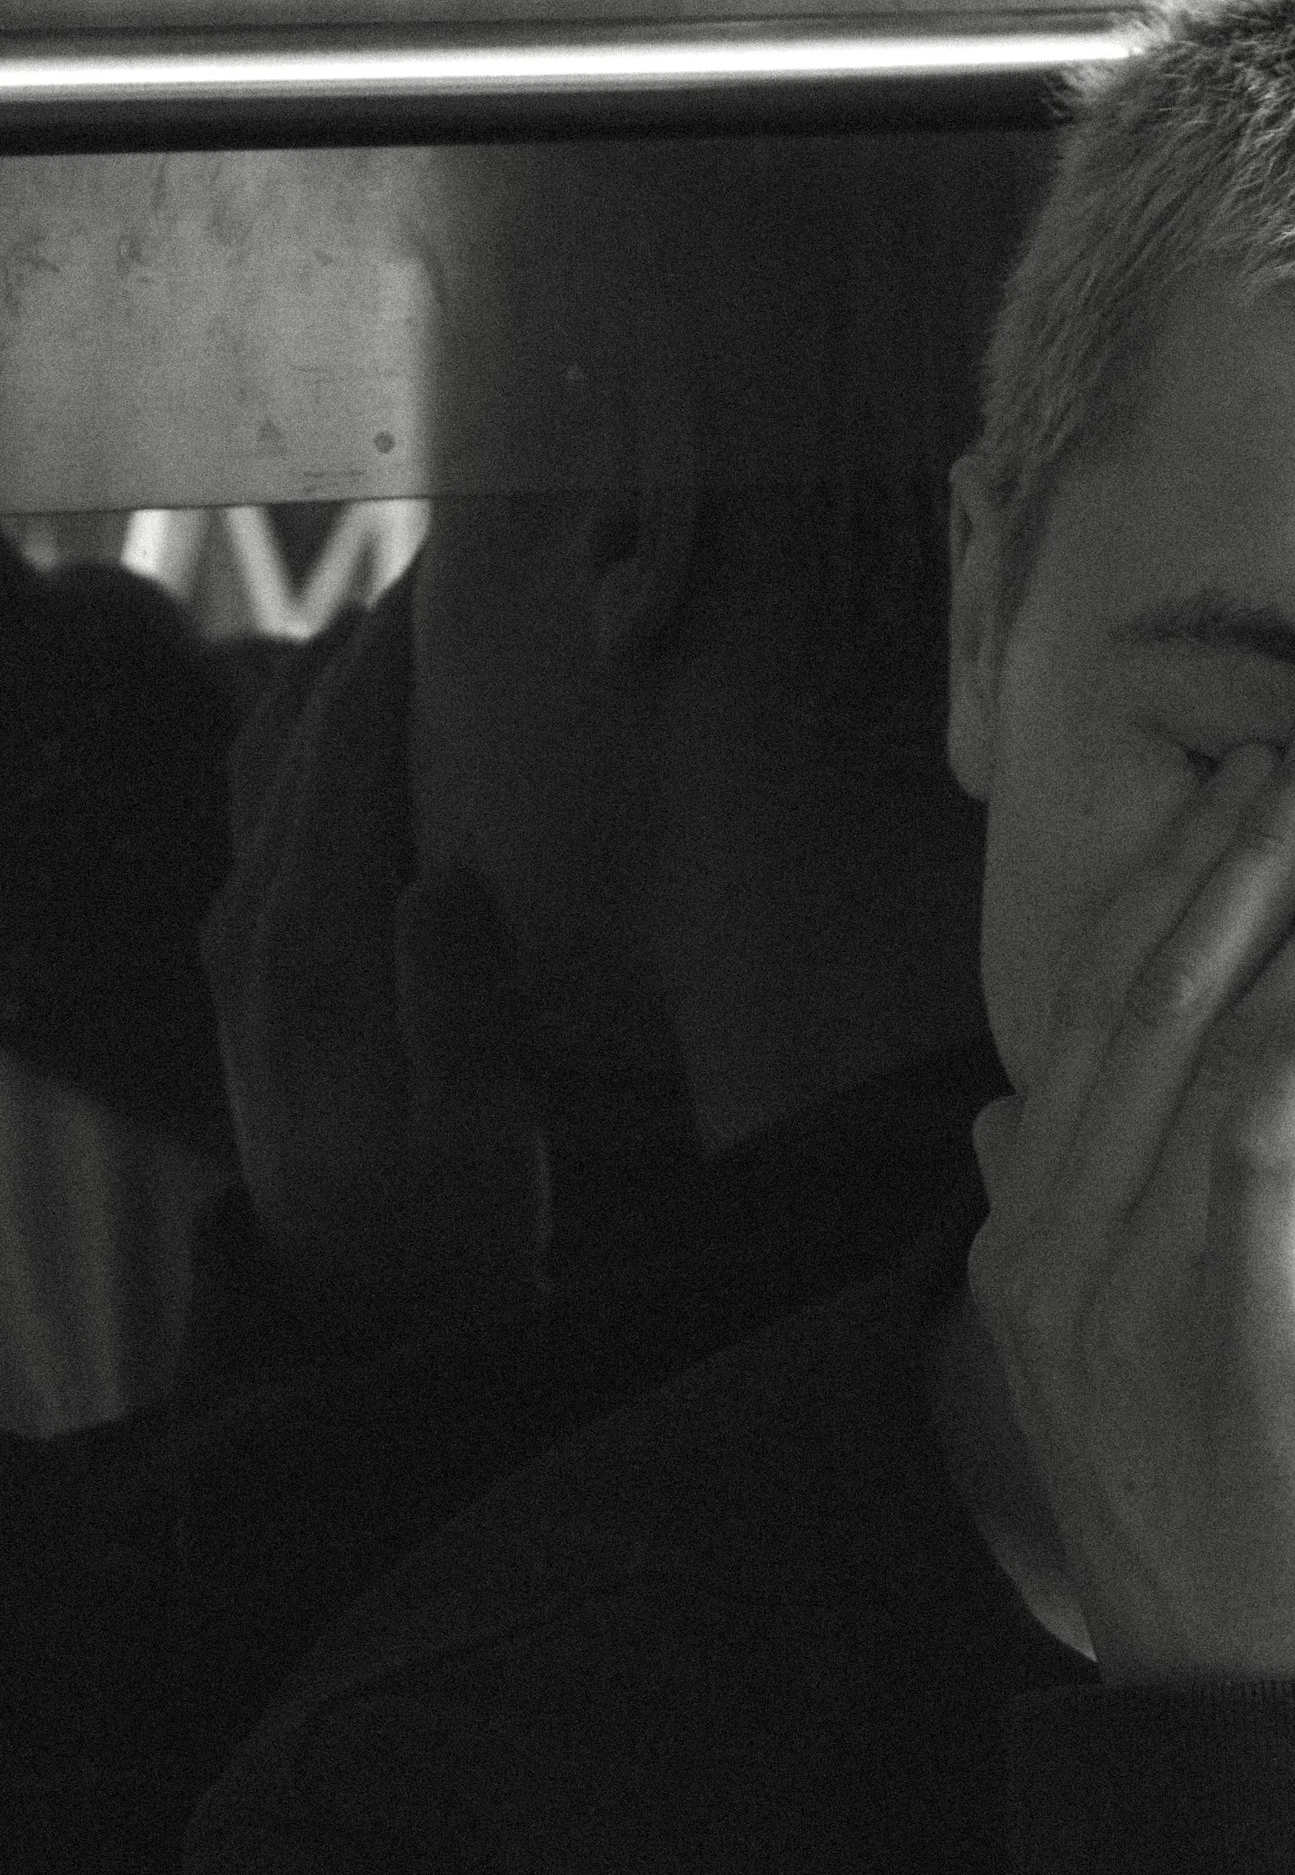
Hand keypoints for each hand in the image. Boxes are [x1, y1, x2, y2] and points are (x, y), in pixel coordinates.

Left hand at [199, 576, 550, 1344]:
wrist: (358, 1315)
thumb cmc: (442, 1229)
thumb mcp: (478, 1143)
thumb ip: (456, 1006)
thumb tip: (446, 870)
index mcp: (311, 954)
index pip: (345, 759)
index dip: (396, 655)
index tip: (454, 568)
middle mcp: (252, 932)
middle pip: (293, 739)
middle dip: (364, 642)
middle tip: (446, 558)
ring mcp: (237, 946)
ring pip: (264, 766)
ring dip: (329, 680)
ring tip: (406, 612)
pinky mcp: (248, 966)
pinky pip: (261, 811)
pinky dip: (305, 739)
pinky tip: (353, 717)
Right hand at [966, 703, 1294, 1684]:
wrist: (1251, 1723)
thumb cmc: (1224, 1539)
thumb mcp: (1113, 1375)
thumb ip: (1062, 1238)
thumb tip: (1007, 1122)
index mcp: (1019, 1247)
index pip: (1089, 1015)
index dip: (1171, 881)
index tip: (1250, 780)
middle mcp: (1045, 1249)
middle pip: (1142, 992)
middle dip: (1246, 843)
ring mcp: (1120, 1289)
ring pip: (1206, 1035)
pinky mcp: (1223, 1331)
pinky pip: (1258, 1141)